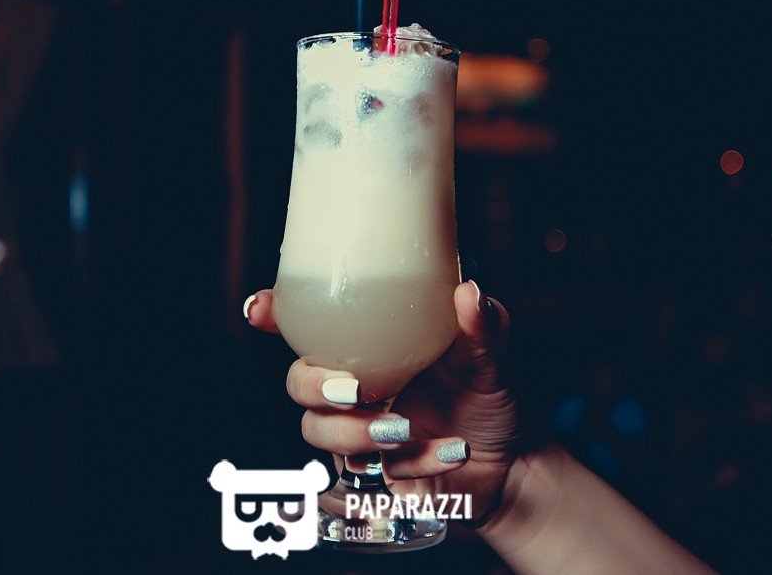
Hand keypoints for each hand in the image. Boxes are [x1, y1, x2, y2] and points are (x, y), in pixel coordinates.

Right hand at [245, 280, 522, 525]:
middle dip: (315, 388)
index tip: (259, 309)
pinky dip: (415, 461)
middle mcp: (355, 389)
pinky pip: (370, 473)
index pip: (307, 327)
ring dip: (356, 433)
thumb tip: (469, 294)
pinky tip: (452, 451)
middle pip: (298, 385)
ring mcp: (358, 435)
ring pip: (320, 435)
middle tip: (357, 391)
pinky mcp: (375, 477)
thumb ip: (481, 327)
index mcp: (369, 349)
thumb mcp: (488, 358)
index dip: (272, 315)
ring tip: (405, 430)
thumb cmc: (489, 401)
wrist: (512, 465)